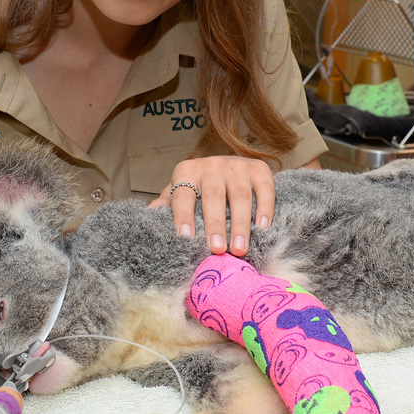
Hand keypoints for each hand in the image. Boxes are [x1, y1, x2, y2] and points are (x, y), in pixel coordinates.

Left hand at [148, 157, 274, 255]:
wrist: (228, 167)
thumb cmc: (199, 189)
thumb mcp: (179, 194)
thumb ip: (165, 207)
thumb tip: (148, 220)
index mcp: (187, 171)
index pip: (183, 194)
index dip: (183, 215)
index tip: (186, 238)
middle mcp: (212, 164)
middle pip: (213, 196)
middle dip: (215, 224)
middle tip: (216, 249)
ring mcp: (237, 165)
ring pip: (240, 195)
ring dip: (240, 224)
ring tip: (238, 248)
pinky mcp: (259, 168)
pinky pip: (265, 188)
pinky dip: (265, 208)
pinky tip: (262, 227)